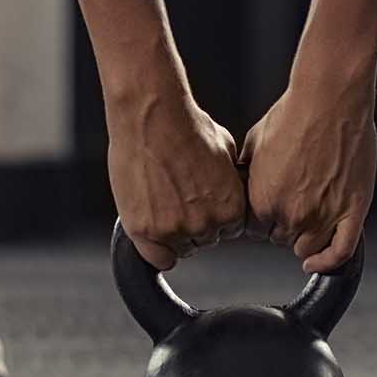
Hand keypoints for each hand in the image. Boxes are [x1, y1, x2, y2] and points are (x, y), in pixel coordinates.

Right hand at [107, 90, 248, 270]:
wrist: (152, 116)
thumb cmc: (186, 126)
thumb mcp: (225, 151)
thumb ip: (228, 179)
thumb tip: (229, 185)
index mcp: (232, 207)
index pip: (228, 230)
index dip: (213, 215)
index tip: (201, 205)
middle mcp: (206, 224)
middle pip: (204, 240)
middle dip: (194, 223)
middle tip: (177, 199)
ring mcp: (174, 230)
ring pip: (179, 248)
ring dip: (173, 233)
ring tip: (161, 203)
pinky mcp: (145, 231)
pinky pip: (156, 260)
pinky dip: (156, 251)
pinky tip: (152, 233)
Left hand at [239, 86, 375, 273]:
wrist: (329, 99)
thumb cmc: (292, 113)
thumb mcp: (254, 141)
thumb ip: (248, 170)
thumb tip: (240, 178)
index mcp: (262, 200)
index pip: (254, 231)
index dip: (261, 220)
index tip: (269, 210)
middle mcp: (291, 214)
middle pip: (281, 240)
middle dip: (283, 226)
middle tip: (293, 205)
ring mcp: (323, 216)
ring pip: (308, 248)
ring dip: (306, 240)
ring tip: (308, 222)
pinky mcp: (352, 211)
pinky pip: (341, 252)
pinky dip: (329, 262)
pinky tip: (319, 262)